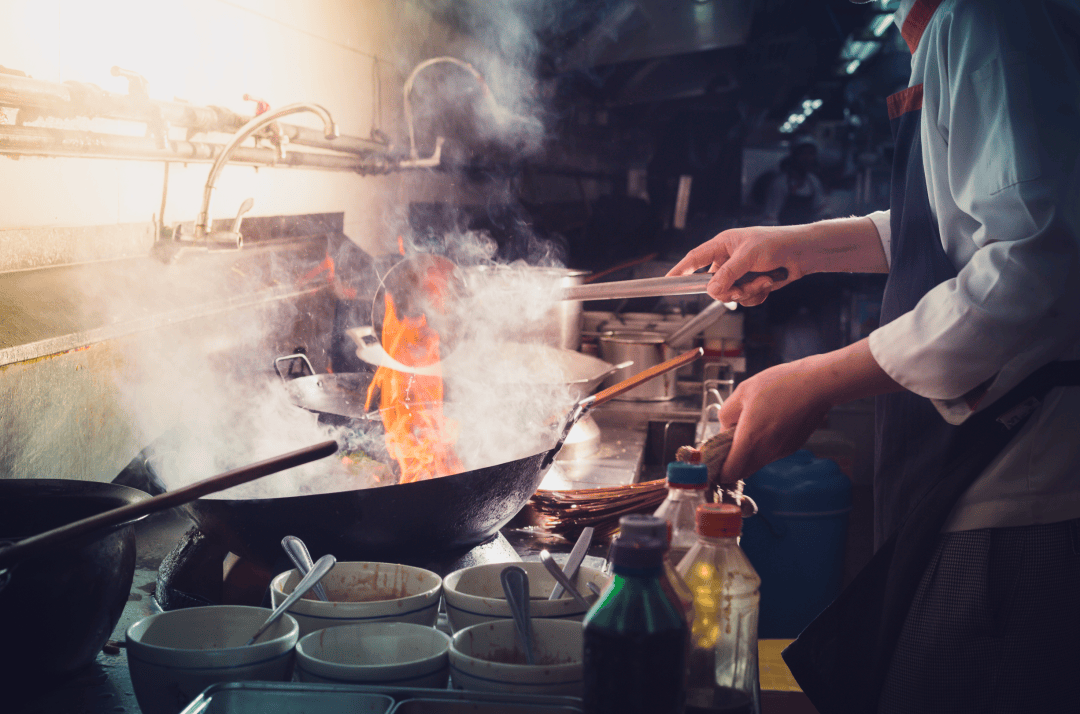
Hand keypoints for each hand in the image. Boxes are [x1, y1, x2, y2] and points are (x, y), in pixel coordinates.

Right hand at [667, 216, 888, 305]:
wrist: (803, 254)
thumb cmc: (777, 244)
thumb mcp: (748, 256)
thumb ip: (727, 274)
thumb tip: (711, 291)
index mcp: (723, 245)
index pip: (695, 258)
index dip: (680, 270)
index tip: (667, 281)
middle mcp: (728, 260)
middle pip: (713, 285)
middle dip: (731, 289)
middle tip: (745, 285)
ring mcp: (740, 273)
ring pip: (730, 295)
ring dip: (748, 292)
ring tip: (764, 280)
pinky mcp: (752, 284)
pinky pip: (744, 299)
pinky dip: (757, 296)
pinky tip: (768, 284)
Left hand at [716, 339, 903, 481]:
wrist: (817, 384)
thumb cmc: (779, 384)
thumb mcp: (743, 391)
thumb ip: (728, 413)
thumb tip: (725, 427)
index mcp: (750, 439)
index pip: (730, 472)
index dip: (718, 470)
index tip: (713, 460)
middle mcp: (766, 451)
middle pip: (742, 471)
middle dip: (731, 463)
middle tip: (725, 444)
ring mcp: (781, 451)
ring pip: (757, 463)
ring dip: (747, 455)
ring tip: (746, 429)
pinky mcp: (792, 447)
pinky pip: (771, 454)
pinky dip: (762, 448)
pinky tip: (765, 426)